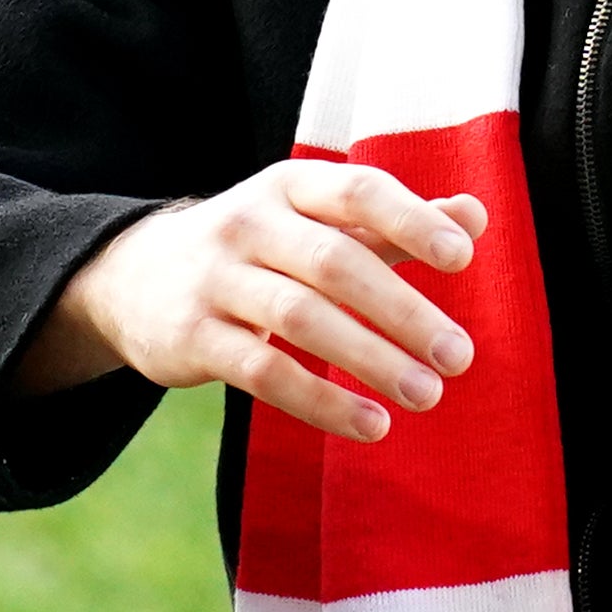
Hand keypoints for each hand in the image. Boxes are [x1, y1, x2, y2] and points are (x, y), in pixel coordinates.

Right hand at [9, 165, 491, 445]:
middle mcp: (249, 223)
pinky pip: (264, 372)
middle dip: (403, 311)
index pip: (357, 190)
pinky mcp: (193, 337)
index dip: (411, 220)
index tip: (463, 258)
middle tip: (459, 356)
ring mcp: (215, 280)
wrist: (134, 278)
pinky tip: (371, 424)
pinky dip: (321, 402)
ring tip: (428, 395)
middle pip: (335, 262)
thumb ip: (392, 224)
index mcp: (289, 186)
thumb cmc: (257, 248)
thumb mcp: (314, 222)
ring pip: (300, 318)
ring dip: (370, 359)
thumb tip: (477, 215)